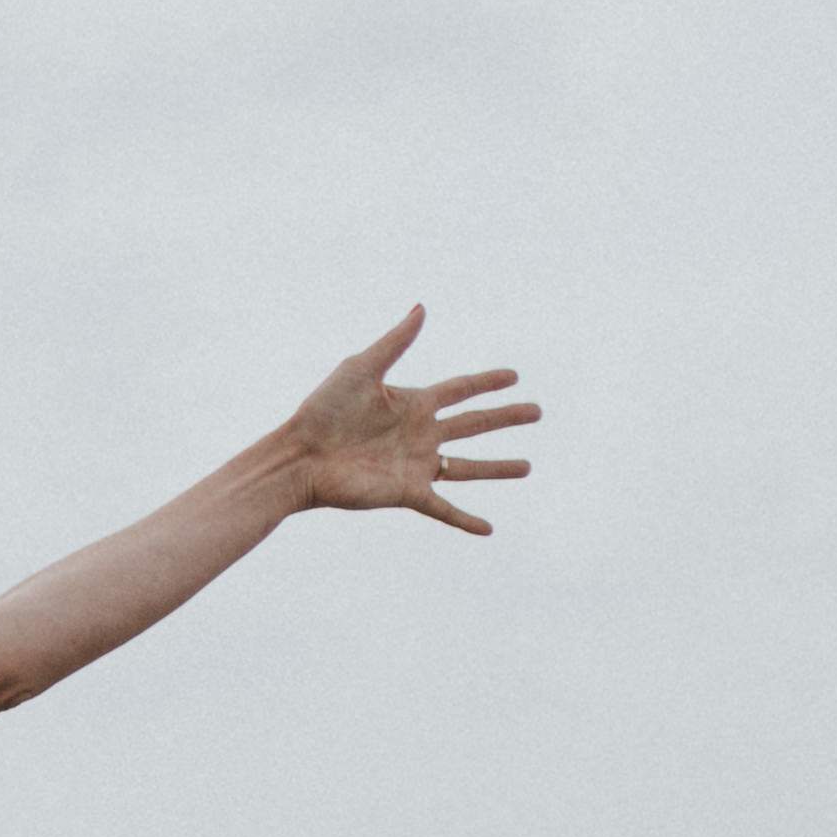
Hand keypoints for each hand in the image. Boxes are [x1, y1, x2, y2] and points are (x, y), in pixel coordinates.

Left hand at [282, 307, 536, 534]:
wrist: (299, 457)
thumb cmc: (323, 411)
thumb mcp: (361, 369)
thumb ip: (395, 342)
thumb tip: (422, 307)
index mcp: (412, 403)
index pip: (460, 389)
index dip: (486, 382)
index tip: (513, 376)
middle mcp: (419, 434)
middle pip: (473, 424)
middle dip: (505, 418)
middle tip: (537, 412)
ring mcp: (415, 464)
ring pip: (467, 467)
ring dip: (497, 469)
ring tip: (527, 467)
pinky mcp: (406, 492)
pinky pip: (443, 508)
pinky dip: (465, 519)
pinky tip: (488, 529)